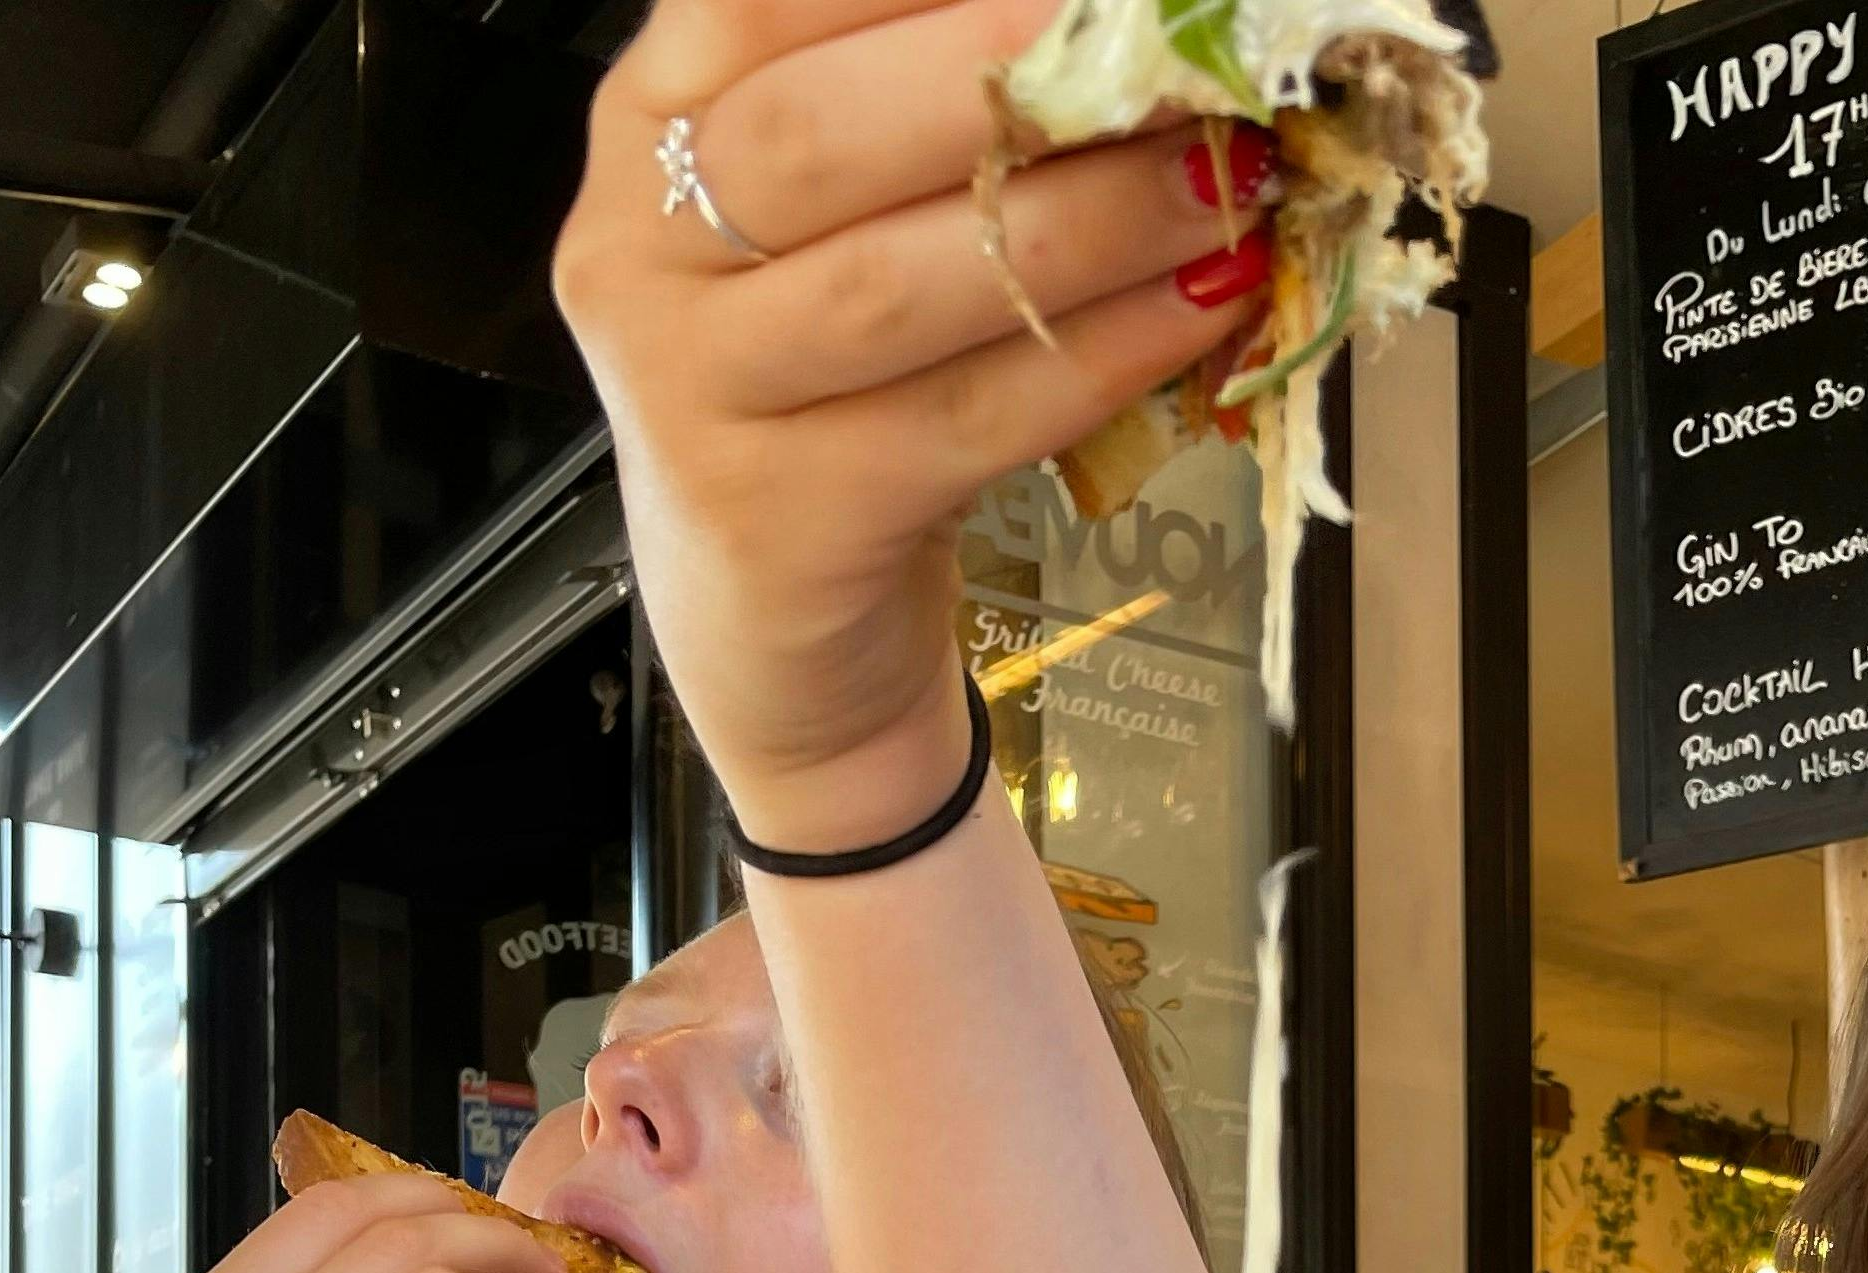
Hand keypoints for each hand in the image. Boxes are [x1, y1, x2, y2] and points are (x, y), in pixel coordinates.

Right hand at [552, 0, 1272, 846]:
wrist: (779, 615)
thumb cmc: (835, 375)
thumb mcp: (847, 212)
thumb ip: (933, 101)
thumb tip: (1129, 24)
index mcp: (652, 117)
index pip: (761, 0)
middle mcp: (638, 244)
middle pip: (815, 134)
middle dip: (1009, 80)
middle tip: (1180, 57)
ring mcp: (693, 393)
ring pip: (898, 284)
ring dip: (1091, 221)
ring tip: (1229, 181)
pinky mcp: (782, 520)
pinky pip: (969, 418)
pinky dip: (1104, 353)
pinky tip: (1208, 306)